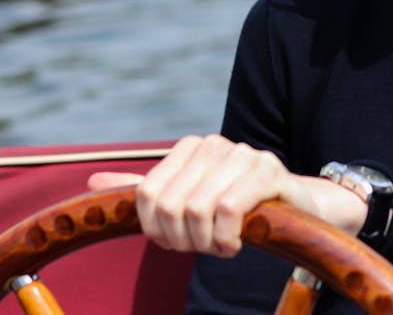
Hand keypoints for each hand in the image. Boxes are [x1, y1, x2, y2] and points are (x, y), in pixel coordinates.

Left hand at [87, 134, 365, 257]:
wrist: (299, 208)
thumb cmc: (238, 208)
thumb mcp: (189, 200)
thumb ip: (144, 193)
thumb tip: (93, 183)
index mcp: (190, 148)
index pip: (148, 196)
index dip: (157, 231)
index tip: (178, 243)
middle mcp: (214, 145)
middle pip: (171, 206)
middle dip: (184, 240)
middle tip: (204, 248)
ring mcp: (243, 154)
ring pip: (198, 210)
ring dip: (209, 242)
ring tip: (223, 245)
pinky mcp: (268, 171)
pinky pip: (228, 210)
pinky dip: (227, 238)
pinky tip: (237, 243)